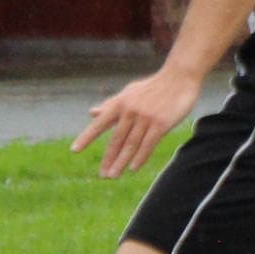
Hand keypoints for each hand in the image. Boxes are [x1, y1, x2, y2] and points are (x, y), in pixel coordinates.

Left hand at [70, 67, 201, 177]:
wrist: (179, 78)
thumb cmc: (153, 87)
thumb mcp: (129, 93)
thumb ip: (110, 105)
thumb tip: (91, 113)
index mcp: (120, 103)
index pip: (100, 123)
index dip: (87, 137)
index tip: (75, 150)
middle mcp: (130, 111)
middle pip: (116, 139)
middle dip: (108, 158)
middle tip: (102, 174)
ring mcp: (146, 118)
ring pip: (131, 145)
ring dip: (121, 162)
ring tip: (113, 176)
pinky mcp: (161, 124)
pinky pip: (148, 144)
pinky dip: (140, 158)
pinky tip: (133, 168)